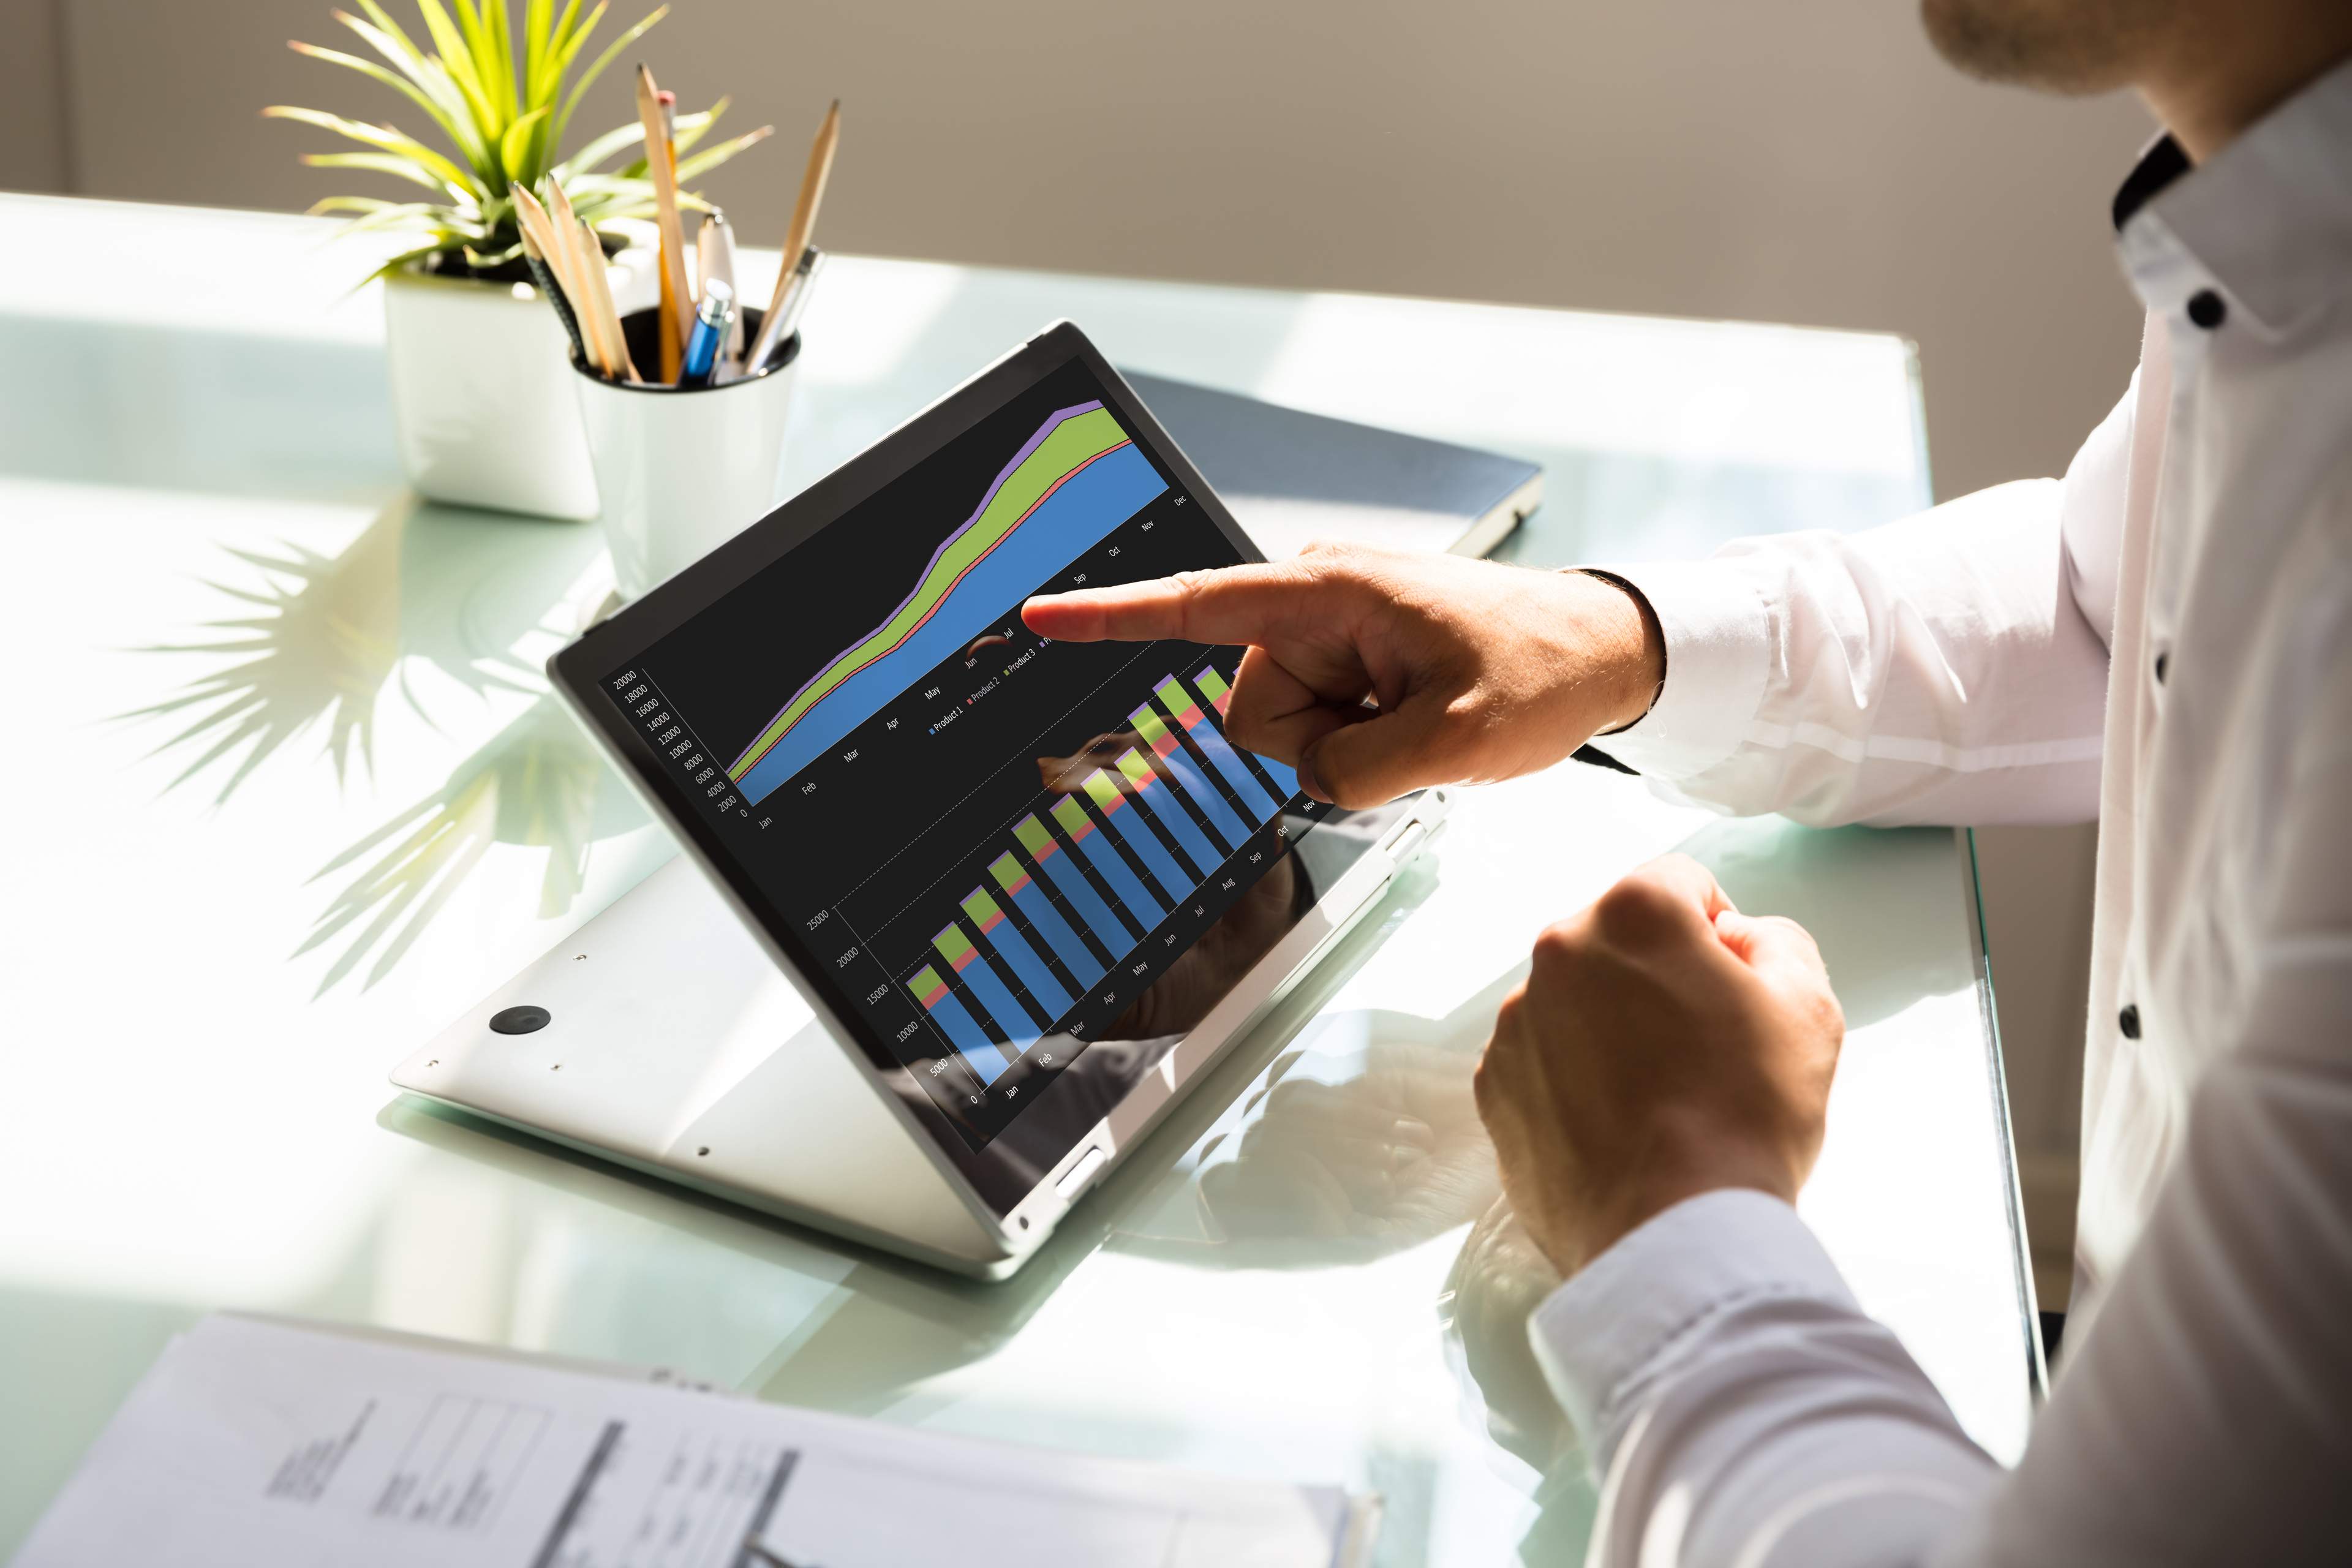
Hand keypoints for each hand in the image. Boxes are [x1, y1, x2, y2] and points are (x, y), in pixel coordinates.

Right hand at [1022, 544, 1662, 807]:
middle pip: (1252, 713)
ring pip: (1283, 733)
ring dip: (1350, 745)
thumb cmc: (1541, 667)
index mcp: (1324, 592)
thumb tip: (1309, 778)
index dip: (1108, 618)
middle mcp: (1312, 602)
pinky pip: (1316, 729)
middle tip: (1410, 726)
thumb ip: (1358, 772)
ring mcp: (1328, 631)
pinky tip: (1415, 718)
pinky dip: (1364, 740)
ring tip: (1421, 718)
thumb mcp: (1457, 739)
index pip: (1193, 606)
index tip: (1037, 615)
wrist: (1600, 650)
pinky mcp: (1344, 658)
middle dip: (1321, 744)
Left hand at [1473, 855, 1843, 1275]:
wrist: (1671, 1232)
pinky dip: (1574, 1079)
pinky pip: (1542, 1059)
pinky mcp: (1494, 1086)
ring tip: (1662, 1098)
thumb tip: (1735, 939)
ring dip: (1613, 1027)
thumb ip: (1775, 942)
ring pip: (1577, 1000)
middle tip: (1704, 1049)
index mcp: (1632, 915)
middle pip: (1619, 941)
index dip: (1718, 933)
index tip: (1733, 988)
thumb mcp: (1808, 1007)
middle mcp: (1558, 953)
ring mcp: (1517, 1022)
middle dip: (1659, 977)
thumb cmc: (1744, 1119)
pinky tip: (1619, 1126)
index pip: (1681, 885)